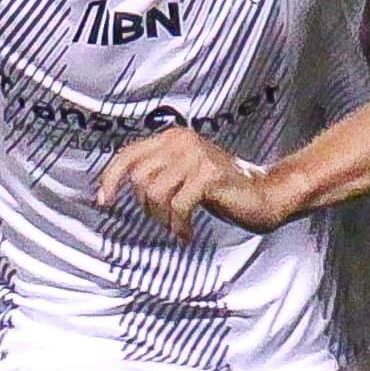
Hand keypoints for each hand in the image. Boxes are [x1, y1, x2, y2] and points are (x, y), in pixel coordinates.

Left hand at [96, 125, 292, 236]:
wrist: (265, 194)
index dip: (111, 179)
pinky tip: (186, 232)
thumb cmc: (222, 189)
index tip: (104, 201)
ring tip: (178, 226)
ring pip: (155, 193)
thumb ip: (157, 172)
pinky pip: (177, 206)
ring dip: (163, 218)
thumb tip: (120, 186)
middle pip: (139, 178)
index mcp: (172, 137)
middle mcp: (182, 141)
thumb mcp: (183, 175)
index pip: (128, 155)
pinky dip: (178, 225)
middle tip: (166, 219)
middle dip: (147, 207)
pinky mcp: (209, 175)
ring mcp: (197, 156)